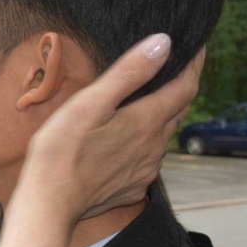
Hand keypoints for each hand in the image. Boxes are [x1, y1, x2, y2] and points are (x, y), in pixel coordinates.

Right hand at [0, 34, 203, 246]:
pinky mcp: (132, 186)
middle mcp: (154, 147)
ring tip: (149, 100)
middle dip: (179, 87)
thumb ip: (128, 72)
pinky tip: (128, 139)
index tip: (197, 46)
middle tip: (175, 68)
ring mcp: (144, 169)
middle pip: (177, 111)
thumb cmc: (60, 150)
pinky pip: (148, 158)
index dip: (194, 65)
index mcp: (146, 122)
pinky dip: (146, 142)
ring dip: (162, 116)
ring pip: (163, 136)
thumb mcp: (90, 102)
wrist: (48, 203)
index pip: (184, 87)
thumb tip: (163, 43)